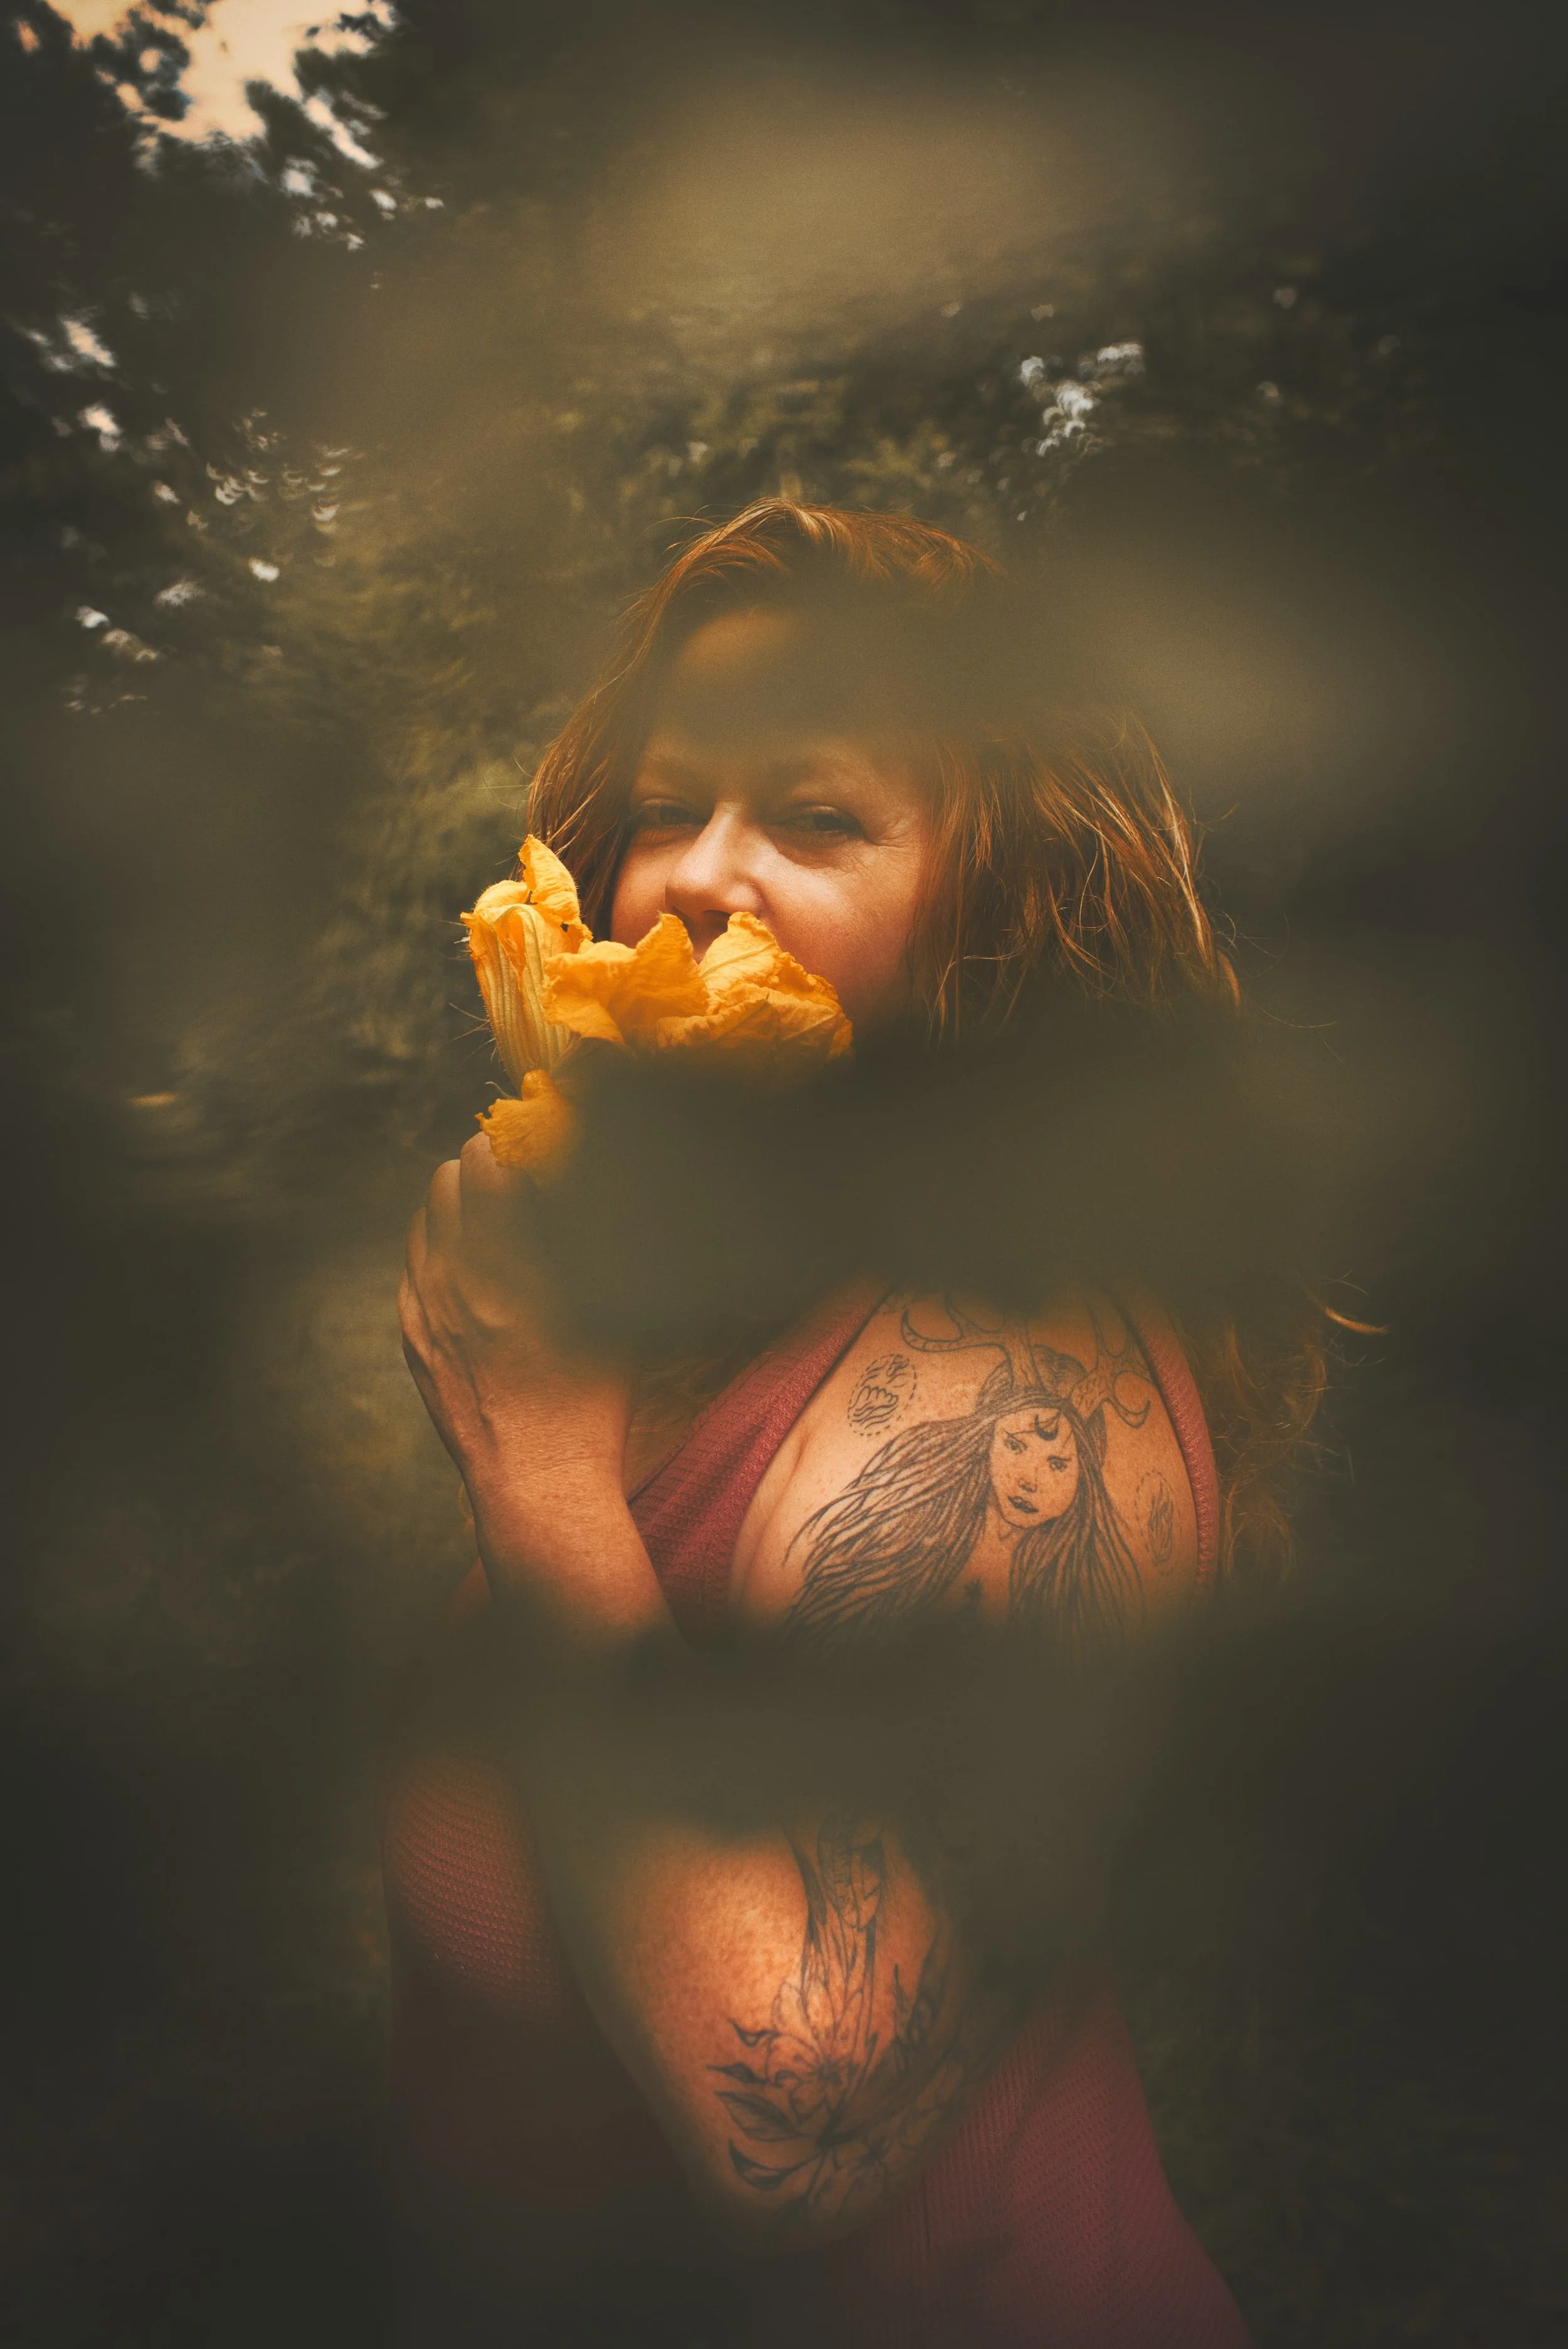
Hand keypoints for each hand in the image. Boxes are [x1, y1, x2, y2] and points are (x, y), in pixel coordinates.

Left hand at [398, 1132, 632, 1556]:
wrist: (536, 1476)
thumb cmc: (590, 1397)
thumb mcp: (613, 1311)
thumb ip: (602, 1244)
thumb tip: (602, 1187)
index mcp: (507, 1260)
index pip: (486, 1160)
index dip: (508, 1142)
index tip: (529, 1145)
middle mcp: (455, 1274)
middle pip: (446, 1178)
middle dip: (478, 1166)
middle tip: (511, 1174)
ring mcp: (424, 1305)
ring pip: (423, 1219)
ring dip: (454, 1205)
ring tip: (489, 1217)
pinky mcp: (413, 1335)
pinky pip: (412, 1265)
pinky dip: (437, 1249)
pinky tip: (468, 1263)